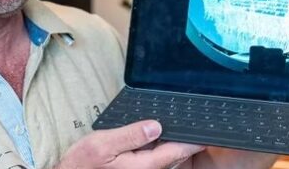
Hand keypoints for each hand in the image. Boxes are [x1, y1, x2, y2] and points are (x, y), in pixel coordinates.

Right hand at [55, 120, 205, 168]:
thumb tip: (155, 126)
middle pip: (174, 156)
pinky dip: (160, 149)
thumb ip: (131, 135)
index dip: (192, 141)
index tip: (206, 132)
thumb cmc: (83, 164)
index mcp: (143, 166)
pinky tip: (155, 136)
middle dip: (185, 142)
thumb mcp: (103, 144)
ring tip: (177, 127)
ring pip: (166, 159)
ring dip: (173, 145)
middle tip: (194, 124)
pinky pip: (155, 160)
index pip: (176, 151)